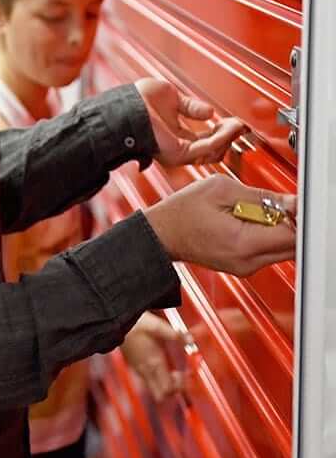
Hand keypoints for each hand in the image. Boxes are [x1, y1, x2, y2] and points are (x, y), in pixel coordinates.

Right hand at [120, 312, 189, 401]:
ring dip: (166, 384)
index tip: (187, 375)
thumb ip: (175, 334)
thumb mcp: (157, 325)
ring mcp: (138, 369)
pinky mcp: (133, 365)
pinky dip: (157, 378)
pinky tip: (160, 364)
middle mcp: (145, 369)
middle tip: (181, 377)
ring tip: (173, 371)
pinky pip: (147, 380)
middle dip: (174, 390)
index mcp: (153, 362)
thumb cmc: (133, 323)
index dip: (181, 387)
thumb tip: (190, 339)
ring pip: (154, 389)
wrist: (113, 322)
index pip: (169, 389)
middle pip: (161, 395)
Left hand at [135, 78, 246, 166]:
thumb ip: (192, 107)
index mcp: (174, 135)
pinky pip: (207, 147)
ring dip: (229, 136)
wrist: (125, 105)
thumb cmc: (136, 100)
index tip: (236, 122)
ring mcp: (177, 152)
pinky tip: (230, 127)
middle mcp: (177, 146)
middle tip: (241, 125)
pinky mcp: (178, 152)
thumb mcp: (172, 98)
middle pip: (213, 148)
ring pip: (213, 150)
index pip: (205, 138)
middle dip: (230, 136)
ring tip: (239, 124)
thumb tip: (210, 111)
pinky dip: (222, 137)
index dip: (223, 130)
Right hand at [145, 174, 295, 275]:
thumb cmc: (181, 212)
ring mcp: (245, 267)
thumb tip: (292, 201)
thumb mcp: (221, 189)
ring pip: (282, 249)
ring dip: (276, 229)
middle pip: (293, 245)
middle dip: (289, 222)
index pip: (293, 234)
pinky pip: (267, 251)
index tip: (292, 202)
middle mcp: (247, 262)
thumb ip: (261, 195)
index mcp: (243, 242)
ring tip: (251, 212)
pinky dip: (264, 235)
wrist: (160, 233)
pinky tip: (245, 222)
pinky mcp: (242, 267)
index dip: (297, 215)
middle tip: (271, 203)